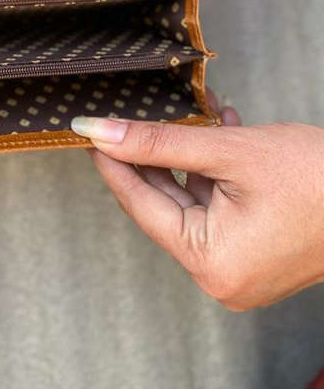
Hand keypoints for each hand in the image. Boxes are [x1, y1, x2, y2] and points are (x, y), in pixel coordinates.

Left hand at [71, 94, 323, 309]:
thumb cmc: (316, 178)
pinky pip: (221, 208)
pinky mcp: (258, 254)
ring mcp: (242, 269)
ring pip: (195, 201)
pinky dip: (217, 172)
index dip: (114, 164)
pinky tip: (221, 131)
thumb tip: (99, 133)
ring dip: (192, 157)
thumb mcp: (226, 151)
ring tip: (193, 116)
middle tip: (132, 120)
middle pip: (167, 204)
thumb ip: (157, 142)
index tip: (92, 135)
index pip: (141, 205)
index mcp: (210, 262)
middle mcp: (222, 277)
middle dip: (156, 156)